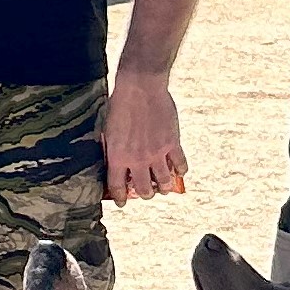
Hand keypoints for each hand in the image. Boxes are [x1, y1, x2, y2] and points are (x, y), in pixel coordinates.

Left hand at [103, 69, 189, 202]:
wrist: (140, 88)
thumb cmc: (119, 105)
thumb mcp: (108, 130)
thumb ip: (112, 149)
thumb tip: (113, 162)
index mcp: (118, 157)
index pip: (118, 187)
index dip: (120, 198)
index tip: (122, 202)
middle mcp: (138, 159)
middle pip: (144, 189)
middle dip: (145, 194)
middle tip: (146, 192)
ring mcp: (157, 153)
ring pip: (164, 182)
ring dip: (164, 187)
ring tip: (163, 187)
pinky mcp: (172, 143)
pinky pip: (180, 164)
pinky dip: (181, 170)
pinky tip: (179, 170)